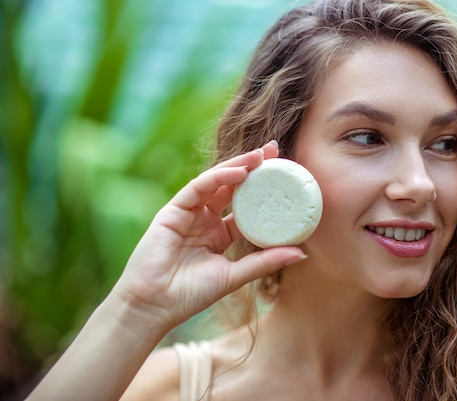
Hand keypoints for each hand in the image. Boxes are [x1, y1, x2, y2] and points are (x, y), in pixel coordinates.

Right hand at [111, 141, 305, 329]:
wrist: (154, 306)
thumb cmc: (191, 295)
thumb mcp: (235, 275)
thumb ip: (265, 262)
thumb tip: (302, 253)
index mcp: (220, 234)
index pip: (247, 206)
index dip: (266, 191)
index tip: (289, 176)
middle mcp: (205, 219)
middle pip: (234, 187)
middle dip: (254, 168)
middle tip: (276, 150)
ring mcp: (189, 213)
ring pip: (217, 182)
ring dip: (239, 166)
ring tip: (262, 155)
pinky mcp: (173, 210)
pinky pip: (198, 188)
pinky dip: (219, 177)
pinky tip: (239, 171)